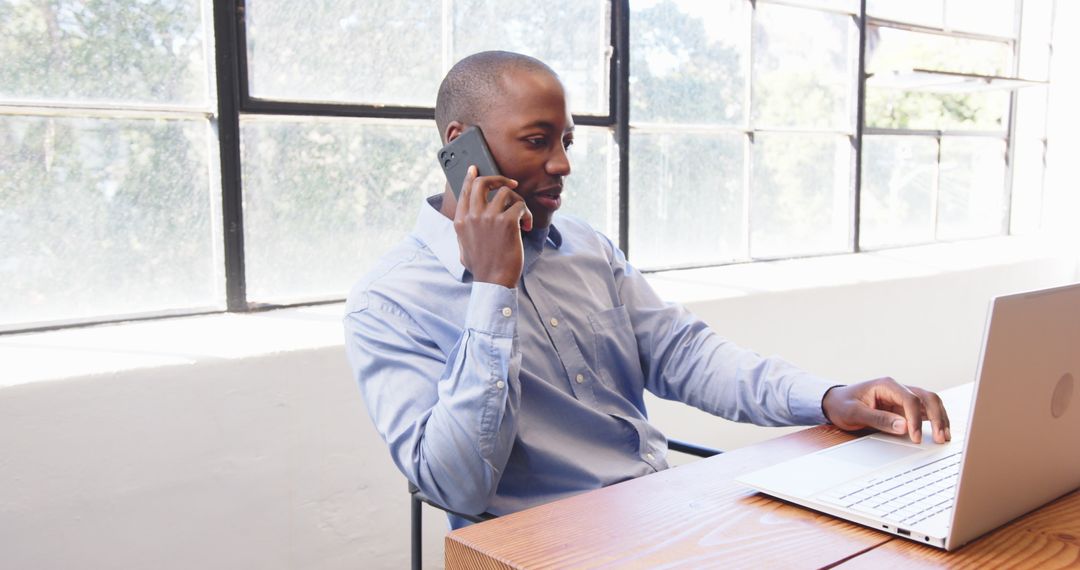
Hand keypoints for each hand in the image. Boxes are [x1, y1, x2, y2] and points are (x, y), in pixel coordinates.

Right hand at [453, 165, 533, 288]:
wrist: (494, 281)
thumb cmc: (482, 268)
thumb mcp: (463, 247)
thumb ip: (465, 230)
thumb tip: (468, 220)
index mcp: (461, 221)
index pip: (465, 191)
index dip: (471, 177)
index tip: (475, 169)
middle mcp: (473, 216)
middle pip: (482, 183)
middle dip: (498, 179)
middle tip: (510, 184)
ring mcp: (489, 218)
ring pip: (505, 192)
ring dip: (517, 200)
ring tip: (522, 216)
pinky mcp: (507, 222)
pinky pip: (520, 205)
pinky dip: (527, 214)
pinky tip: (527, 226)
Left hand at [822, 377, 950, 443]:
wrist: (835, 403)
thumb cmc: (842, 405)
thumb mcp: (854, 413)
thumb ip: (878, 419)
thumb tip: (904, 427)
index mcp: (886, 385)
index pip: (910, 399)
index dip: (916, 419)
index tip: (915, 437)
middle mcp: (898, 389)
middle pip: (927, 398)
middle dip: (937, 417)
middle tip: (939, 437)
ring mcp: (903, 398)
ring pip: (931, 403)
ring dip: (941, 419)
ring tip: (944, 437)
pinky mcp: (905, 408)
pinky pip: (926, 412)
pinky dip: (935, 421)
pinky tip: (940, 433)